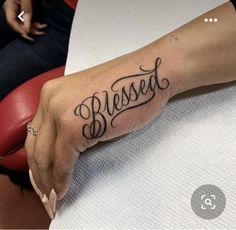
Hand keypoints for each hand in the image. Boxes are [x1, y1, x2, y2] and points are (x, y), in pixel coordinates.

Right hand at [3, 0, 46, 40]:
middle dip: (29, 31)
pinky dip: (37, 26)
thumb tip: (27, 28)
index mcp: (9, 7)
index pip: (11, 22)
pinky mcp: (26, 15)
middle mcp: (13, 12)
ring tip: (43, 27)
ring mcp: (19, 14)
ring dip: (35, 29)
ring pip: (25, 26)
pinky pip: (30, 24)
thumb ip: (26, 11)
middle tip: (37, 36)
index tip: (27, 33)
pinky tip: (44, 25)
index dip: (19, 29)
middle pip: (18, 26)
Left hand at [25, 55, 170, 217]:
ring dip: (48, 180)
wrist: (148, 74)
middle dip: (38, 174)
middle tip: (45, 191)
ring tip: (53, 196)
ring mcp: (60, 113)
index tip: (42, 174)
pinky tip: (63, 191)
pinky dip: (61, 179)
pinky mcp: (75, 129)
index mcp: (52, 92)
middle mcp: (50, 100)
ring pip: (45, 157)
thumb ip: (74, 119)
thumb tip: (70, 147)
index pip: (36, 133)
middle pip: (35, 147)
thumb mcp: (88, 100)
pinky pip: (63, 162)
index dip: (37, 158)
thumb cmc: (126, 86)